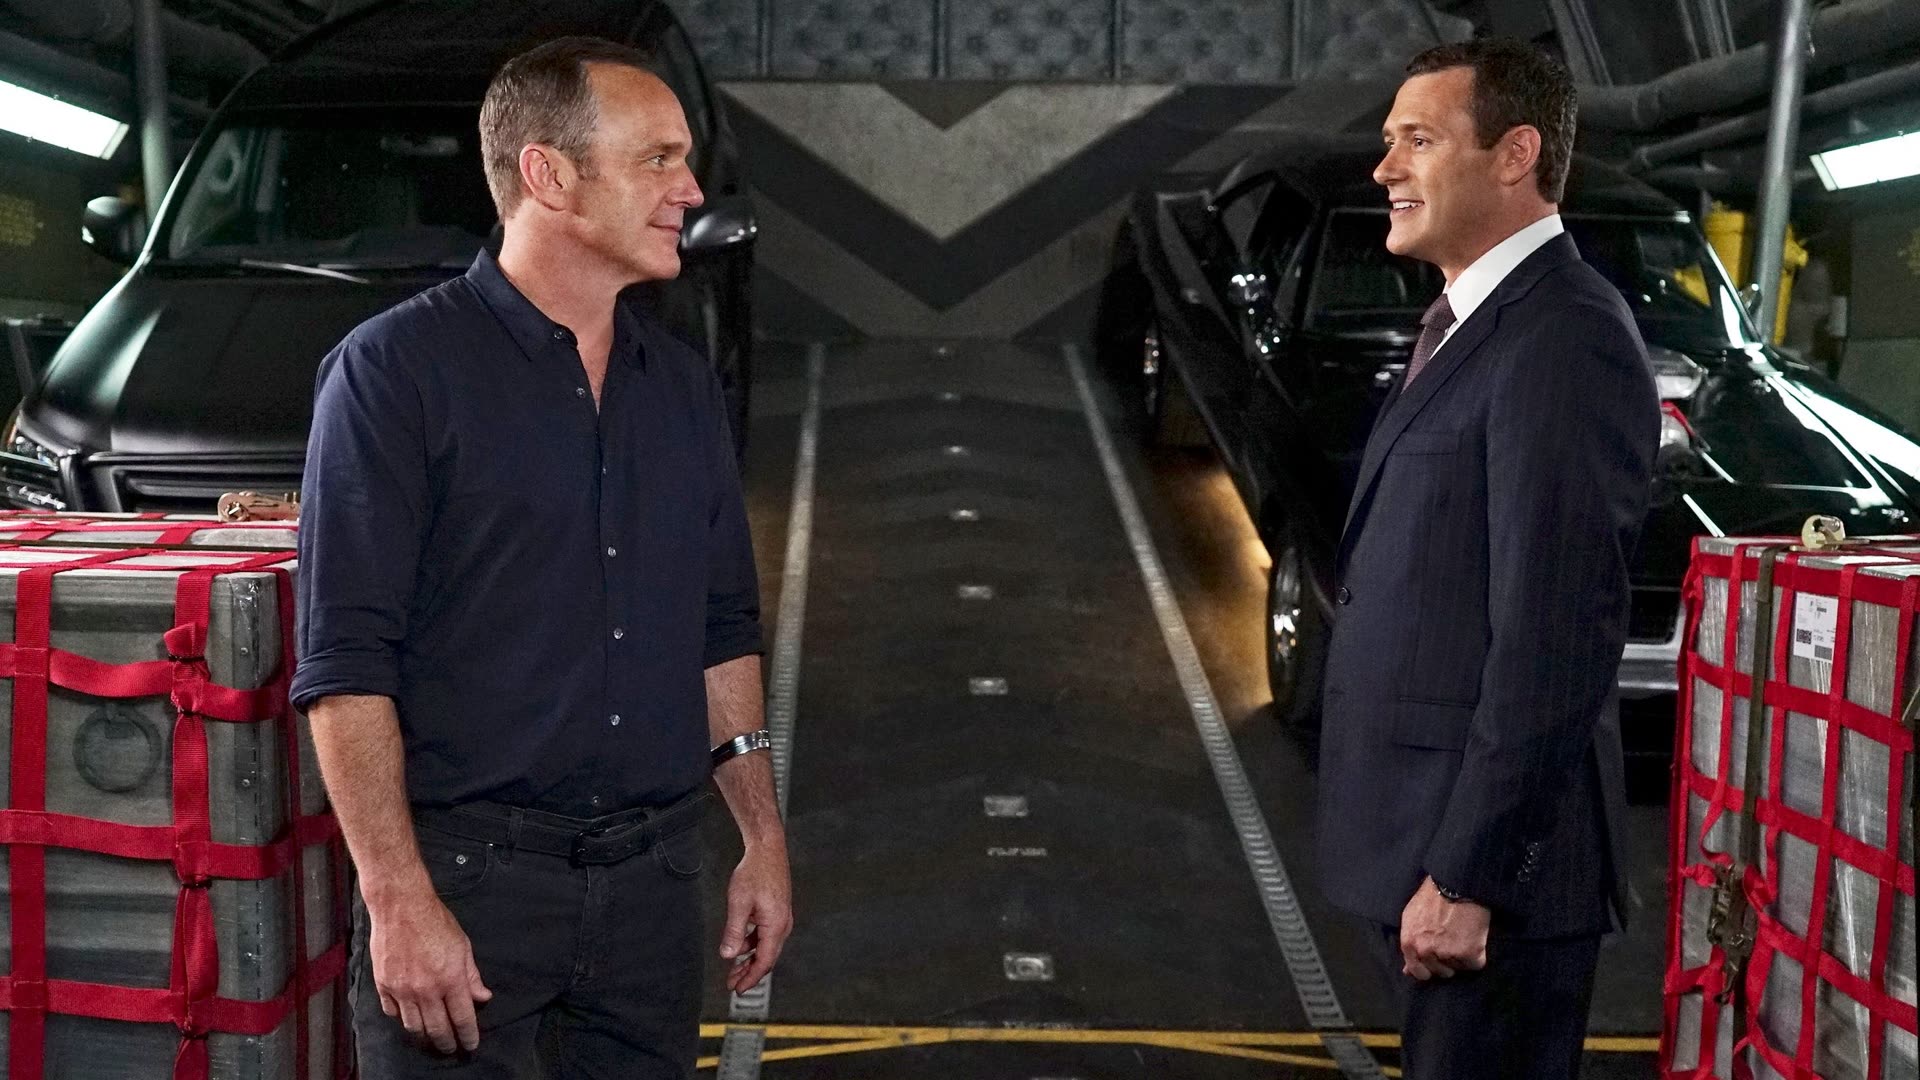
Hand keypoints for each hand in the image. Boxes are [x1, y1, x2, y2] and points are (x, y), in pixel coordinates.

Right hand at [367, 889, 492, 1052]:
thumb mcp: (463, 946)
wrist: (401, 907)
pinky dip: (402, 1018)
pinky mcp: (383, 985)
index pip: (462, 1018)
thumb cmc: (435, 922)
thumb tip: (482, 997)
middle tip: (451, 1048)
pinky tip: (410, 1018)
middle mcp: (426, 989)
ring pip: (413, 1026)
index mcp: (450, 979)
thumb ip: (472, 976)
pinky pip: (392, 1012)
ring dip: (424, 1036)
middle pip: (437, 1029)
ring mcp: (402, 989)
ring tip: (432, 1038)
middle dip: (447, 1043)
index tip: (471, 1044)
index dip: (468, 1035)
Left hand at [720, 837, 792, 993]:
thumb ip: (734, 931)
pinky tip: (740, 946)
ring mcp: (781, 918)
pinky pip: (766, 935)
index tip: (737, 989)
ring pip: (766, 947)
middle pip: (767, 958)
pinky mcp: (777, 912)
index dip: (751, 978)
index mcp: (775, 925)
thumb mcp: (739, 903)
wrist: (767, 849)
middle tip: (732, 984)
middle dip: (749, 973)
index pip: (764, 961)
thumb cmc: (755, 872)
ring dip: (750, 959)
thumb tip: (728, 955)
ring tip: (733, 969)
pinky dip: (753, 945)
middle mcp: (783, 925)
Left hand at [1399, 876, 1489, 980]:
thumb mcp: (1412, 917)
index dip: (1427, 969)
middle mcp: (1426, 951)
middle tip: (1452, 942)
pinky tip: (1474, 938)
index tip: (1435, 964)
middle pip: (1439, 972)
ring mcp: (1447, 953)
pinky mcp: (1468, 954)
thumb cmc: (1433, 896)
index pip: (1417, 971)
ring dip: (1461, 958)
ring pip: (1457, 968)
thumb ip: (1410, 944)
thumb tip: (1407, 971)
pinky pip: (1475, 964)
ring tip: (1462, 936)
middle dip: (1446, 962)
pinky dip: (1477, 954)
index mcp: (1409, 943)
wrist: (1458, 884)